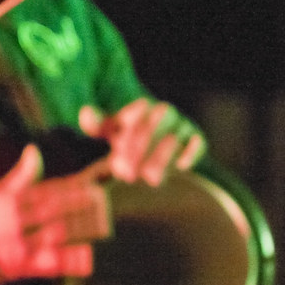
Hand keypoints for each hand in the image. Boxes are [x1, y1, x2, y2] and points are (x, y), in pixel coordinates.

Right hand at [0, 144, 109, 284]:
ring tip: (102, 224)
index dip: (66, 188)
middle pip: (48, 212)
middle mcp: (12, 223)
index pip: (42, 193)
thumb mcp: (0, 193)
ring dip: (76, 231)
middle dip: (75, 205)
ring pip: (52, 237)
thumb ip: (21, 175)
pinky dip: (67, 261)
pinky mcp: (23, 268)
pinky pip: (48, 264)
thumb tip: (33, 150)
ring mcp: (18, 247)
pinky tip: (88, 256)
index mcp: (8, 203)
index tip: (90, 184)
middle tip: (100, 200)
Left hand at [79, 98, 204, 185]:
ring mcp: (181, 125)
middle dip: (139, 148)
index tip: (116, 145)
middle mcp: (164, 112)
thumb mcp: (107, 131)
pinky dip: (192, 151)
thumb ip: (96, 123)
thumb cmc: (124, 138)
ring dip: (160, 157)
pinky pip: (199, 142)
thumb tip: (86, 113)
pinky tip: (181, 166)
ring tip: (146, 179)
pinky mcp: (195, 140)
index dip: (128, 128)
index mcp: (142, 106)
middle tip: (125, 172)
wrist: (147, 149)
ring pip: (174, 137)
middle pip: (156, 124)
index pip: (139, 111)